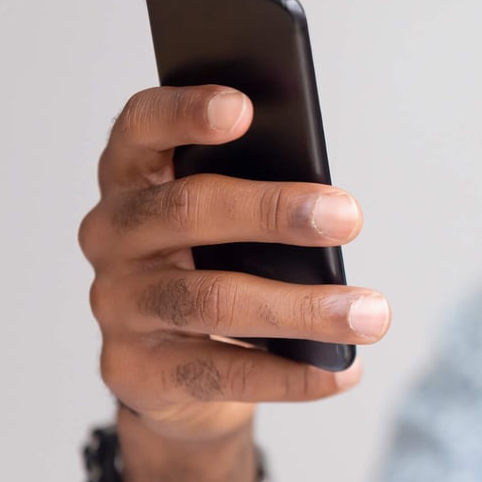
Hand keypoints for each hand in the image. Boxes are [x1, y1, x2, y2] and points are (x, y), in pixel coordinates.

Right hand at [79, 86, 390, 442]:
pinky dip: (291, 374)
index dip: (185, 112)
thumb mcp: (232, 218)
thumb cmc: (218, 262)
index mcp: (133, 174)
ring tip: (368, 313)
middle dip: (274, 211)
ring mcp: (117, 304)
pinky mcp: (133, 371)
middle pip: (187, 209)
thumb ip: (259, 190)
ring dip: (301, 307)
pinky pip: (220, 373)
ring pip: (210, 300)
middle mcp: (112, 233)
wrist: (174, 370)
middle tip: (349, 217)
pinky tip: (341, 369)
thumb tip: (330, 203)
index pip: (142, 126)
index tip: (245, 107)